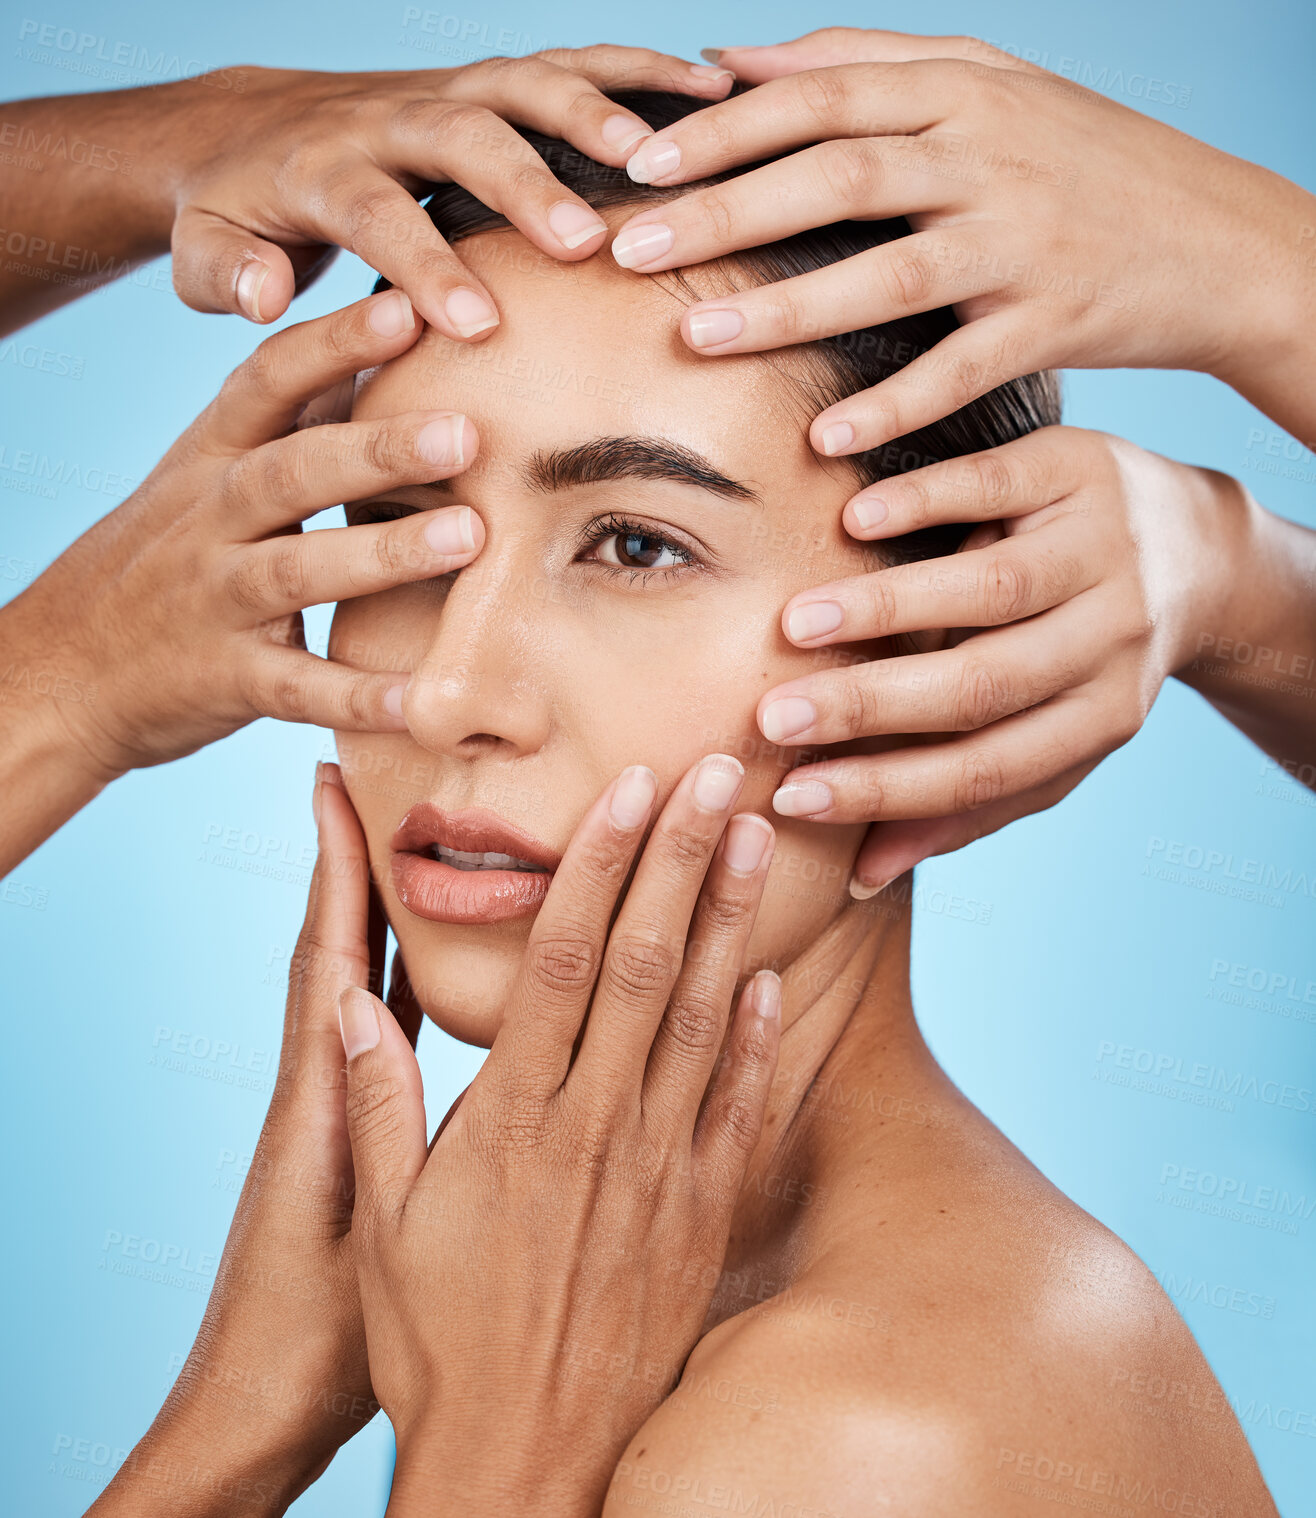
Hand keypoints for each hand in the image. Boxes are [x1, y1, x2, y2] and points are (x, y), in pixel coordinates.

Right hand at [0, 290, 483, 871]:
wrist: (63, 669)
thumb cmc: (166, 559)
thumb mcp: (207, 477)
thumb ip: (288, 424)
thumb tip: (374, 354)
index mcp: (211, 459)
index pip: (269, 382)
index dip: (335, 343)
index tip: (409, 306)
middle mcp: (209, 520)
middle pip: (292, 471)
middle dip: (377, 448)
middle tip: (466, 431)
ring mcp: (214, 601)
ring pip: (297, 569)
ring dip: (384, 554)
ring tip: (469, 536)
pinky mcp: (225, 680)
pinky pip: (297, 688)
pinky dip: (357, 695)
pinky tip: (422, 701)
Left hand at [92, 762, 420, 1517]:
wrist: (258, 1414)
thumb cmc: (314, 1343)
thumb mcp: (359, 1239)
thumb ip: (372, 1133)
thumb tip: (363, 1020)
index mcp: (318, 1103)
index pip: (325, 960)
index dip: (331, 873)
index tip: (333, 787)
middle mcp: (322, 1091)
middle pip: (337, 953)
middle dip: (348, 867)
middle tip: (367, 784)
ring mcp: (338, 1115)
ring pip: (365, 991)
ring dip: (378, 916)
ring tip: (415, 853)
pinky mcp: (359, 1143)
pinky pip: (390, 1039)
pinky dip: (409, 988)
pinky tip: (451, 974)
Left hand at [123, 52, 729, 332]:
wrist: (246, 123)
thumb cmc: (233, 208)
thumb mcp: (205, 250)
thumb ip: (225, 274)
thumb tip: (263, 295)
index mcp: (322, 169)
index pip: (375, 212)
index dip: (423, 264)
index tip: (475, 324)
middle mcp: (389, 117)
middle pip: (464, 135)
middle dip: (527, 186)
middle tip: (585, 246)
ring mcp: (442, 90)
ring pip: (525, 85)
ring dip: (596, 116)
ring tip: (667, 159)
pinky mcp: (481, 82)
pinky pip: (563, 64)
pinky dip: (630, 72)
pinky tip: (702, 90)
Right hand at [338, 755, 779, 1515]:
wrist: (525, 1460)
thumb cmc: (437, 1341)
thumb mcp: (384, 1223)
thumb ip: (379, 1102)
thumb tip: (350, 1004)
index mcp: (514, 1115)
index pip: (564, 959)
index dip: (602, 864)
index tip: (632, 788)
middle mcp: (595, 1126)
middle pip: (648, 963)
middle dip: (685, 856)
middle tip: (722, 772)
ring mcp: (658, 1169)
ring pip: (704, 1017)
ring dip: (732, 920)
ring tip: (760, 837)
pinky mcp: (698, 1216)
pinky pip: (737, 1108)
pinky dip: (755, 1036)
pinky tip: (769, 977)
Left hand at [608, 27, 1315, 445]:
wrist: (1217, 237)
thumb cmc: (1081, 162)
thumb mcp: (986, 86)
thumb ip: (863, 68)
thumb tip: (733, 58)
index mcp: (962, 91)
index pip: (822, 97)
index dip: (726, 130)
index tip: (639, 165)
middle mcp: (989, 154)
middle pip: (838, 173)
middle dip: (725, 211)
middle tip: (630, 248)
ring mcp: (1023, 239)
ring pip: (892, 269)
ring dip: (787, 308)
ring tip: (697, 339)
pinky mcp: (1054, 320)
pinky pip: (962, 369)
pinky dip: (895, 404)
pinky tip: (827, 440)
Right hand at [758, 427, 1247, 889]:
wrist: (1197, 551)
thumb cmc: (1091, 665)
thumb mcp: (1053, 741)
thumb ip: (964, 804)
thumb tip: (860, 876)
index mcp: (1102, 718)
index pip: (985, 768)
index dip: (886, 789)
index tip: (794, 798)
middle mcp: (1112, 639)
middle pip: (981, 684)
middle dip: (870, 706)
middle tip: (775, 717)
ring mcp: (1103, 550)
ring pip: (990, 589)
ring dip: (885, 608)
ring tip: (798, 623)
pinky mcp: (1081, 469)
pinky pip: (995, 487)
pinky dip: (922, 503)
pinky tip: (853, 521)